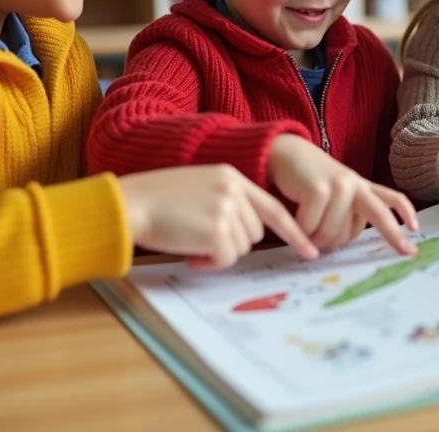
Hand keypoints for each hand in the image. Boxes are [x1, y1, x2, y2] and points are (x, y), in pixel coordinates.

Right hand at [118, 165, 318, 268]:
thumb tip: (246, 235)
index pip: (273, 207)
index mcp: (231, 176)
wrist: (129, 204)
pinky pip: (226, 259)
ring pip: (241, 247)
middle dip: (233, 242)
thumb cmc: (157, 200)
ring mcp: (227, 208)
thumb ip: (227, 202)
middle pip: (255, 232)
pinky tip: (188, 250)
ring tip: (190, 240)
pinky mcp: (216, 229)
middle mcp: (234, 189)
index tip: (309, 250)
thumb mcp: (198, 188)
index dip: (293, 231)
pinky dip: (209, 262)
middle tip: (202, 239)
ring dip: (218, 252)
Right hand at [267, 134, 418, 255]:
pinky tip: (293, 222)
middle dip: (367, 240)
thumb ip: (349, 213)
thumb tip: (348, 243)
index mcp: (363, 188)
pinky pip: (310, 229)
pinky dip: (299, 233)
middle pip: (378, 218)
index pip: (392, 200)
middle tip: (325, 249)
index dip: (405, 216)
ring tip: (305, 232)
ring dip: (315, 241)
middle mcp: (356, 185)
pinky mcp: (318, 189)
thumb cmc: (308, 181)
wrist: (285, 152)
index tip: (413, 237)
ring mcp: (339, 186)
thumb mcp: (336, 193)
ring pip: (333, 233)